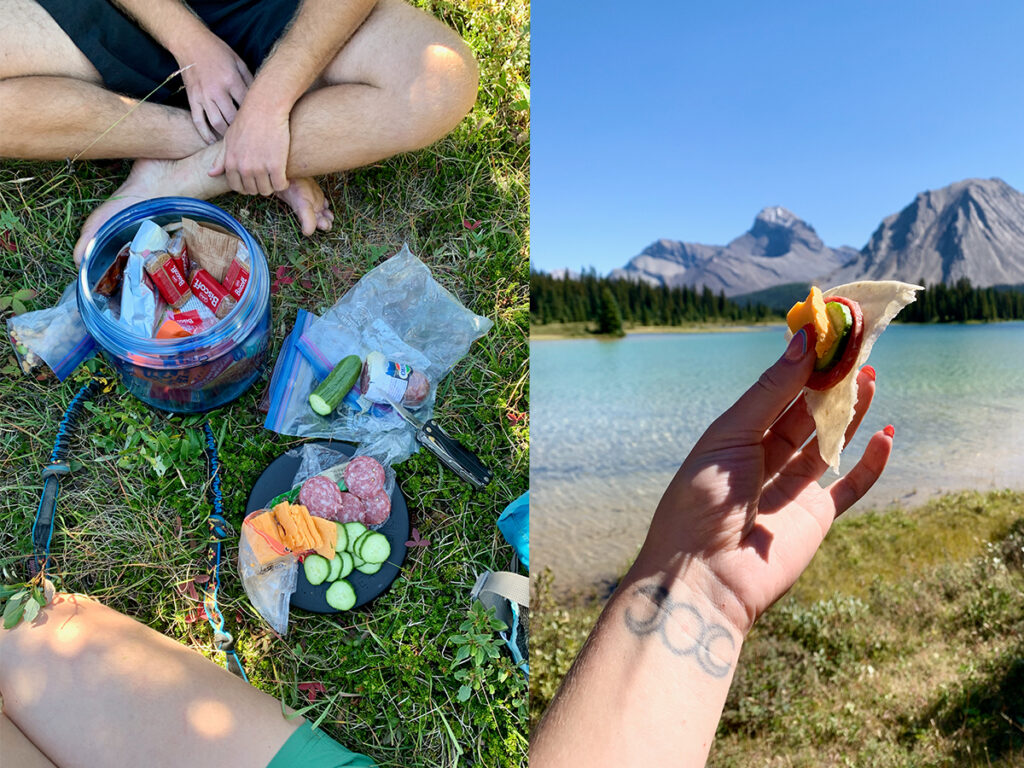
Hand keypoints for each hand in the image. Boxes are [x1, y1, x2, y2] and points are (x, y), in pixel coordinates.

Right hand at [175, 34, 253, 142]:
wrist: (190, 43)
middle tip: (250, 141)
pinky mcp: (192, 99)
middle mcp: (217, 90)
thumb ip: (249, 80)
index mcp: (231, 80)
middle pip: (233, 118)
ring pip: (217, 123)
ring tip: (234, 142)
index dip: (255, 117)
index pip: (247, 105)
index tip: (262, 127)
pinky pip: (198, 121)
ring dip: (226, 136)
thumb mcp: (238, 61)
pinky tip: (212, 142)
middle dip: (242, 131)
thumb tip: (260, 99)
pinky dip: (205, 134)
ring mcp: (203, 96)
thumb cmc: (218, 51)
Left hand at [208, 103, 290, 195]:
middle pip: (253, 190)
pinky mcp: (276, 165)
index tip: (254, 180)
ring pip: (267, 190)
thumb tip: (211, 174)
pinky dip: (284, 184)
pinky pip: (280, 185)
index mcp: (230, 162)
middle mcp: (243, 167)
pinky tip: (285, 177)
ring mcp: (259, 168)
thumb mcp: (229, 138)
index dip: (247, 186)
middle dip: (260, 186)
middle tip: (267, 178)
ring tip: (276, 177)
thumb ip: (221, 158)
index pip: (237, 187)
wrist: (265, 107)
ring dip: (272, 186)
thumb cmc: (247, 120)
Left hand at [637, 325, 892, 634]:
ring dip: (851, 414)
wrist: (704, 575)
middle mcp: (764, 460)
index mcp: (735, 437)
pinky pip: (850, 486)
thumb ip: (770, 391)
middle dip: (831, 384)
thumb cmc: (702, 500)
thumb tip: (803, 341)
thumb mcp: (731, 435)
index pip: (775, 392)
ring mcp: (791, 489)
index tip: (828, 335)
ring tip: (873, 379)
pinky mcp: (815, 518)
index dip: (801, 365)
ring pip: (829, 443)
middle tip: (859, 351)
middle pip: (805, 414)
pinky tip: (885, 435)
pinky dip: (871, 464)